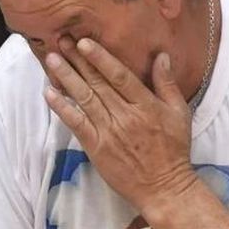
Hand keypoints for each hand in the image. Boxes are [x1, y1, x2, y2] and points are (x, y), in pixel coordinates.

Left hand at [43, 37, 199, 212]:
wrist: (164, 188)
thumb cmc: (173, 150)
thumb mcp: (179, 114)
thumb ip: (166, 84)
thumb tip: (161, 55)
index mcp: (146, 106)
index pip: (120, 76)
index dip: (100, 58)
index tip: (84, 42)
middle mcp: (126, 116)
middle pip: (97, 83)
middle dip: (77, 60)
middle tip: (60, 40)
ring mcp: (109, 131)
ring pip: (84, 99)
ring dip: (66, 77)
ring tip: (51, 59)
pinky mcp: (96, 147)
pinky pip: (76, 123)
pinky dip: (62, 108)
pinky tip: (49, 93)